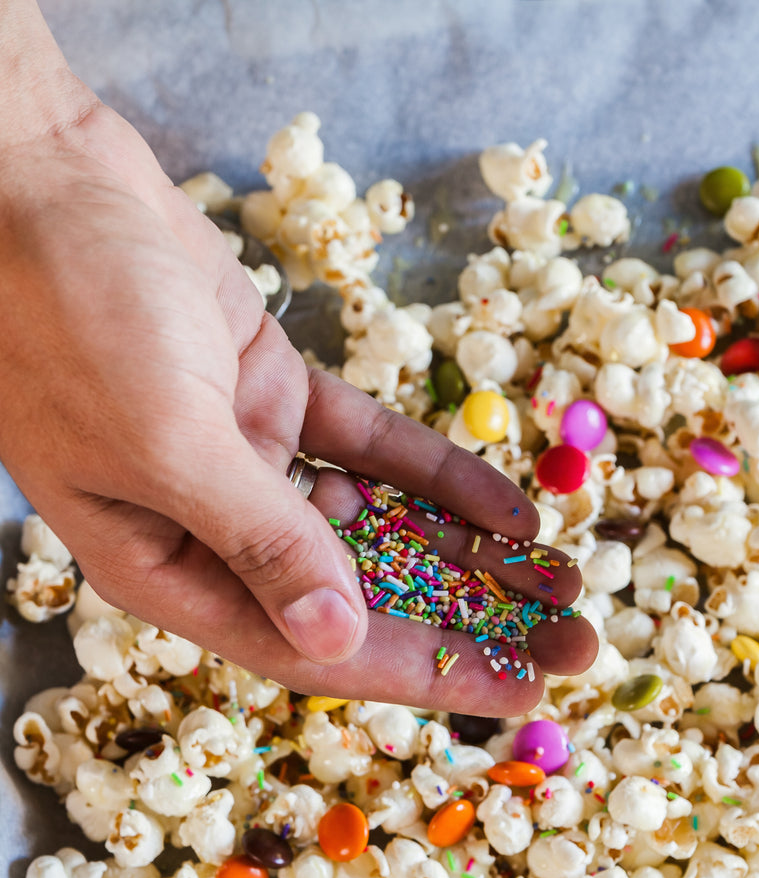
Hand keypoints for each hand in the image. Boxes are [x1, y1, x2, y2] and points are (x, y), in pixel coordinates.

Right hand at [0, 7, 596, 714]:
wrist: (37, 177)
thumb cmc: (66, 312)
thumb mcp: (166, 442)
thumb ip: (256, 540)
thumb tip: (337, 639)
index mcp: (169, 566)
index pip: (314, 646)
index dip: (423, 674)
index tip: (519, 688)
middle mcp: (216, 526)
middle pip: (365, 595)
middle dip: (471, 620)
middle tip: (574, 638)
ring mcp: (251, 459)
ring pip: (381, 526)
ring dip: (470, 554)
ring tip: (563, 580)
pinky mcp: (278, 395)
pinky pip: (375, 449)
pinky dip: (439, 474)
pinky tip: (510, 508)